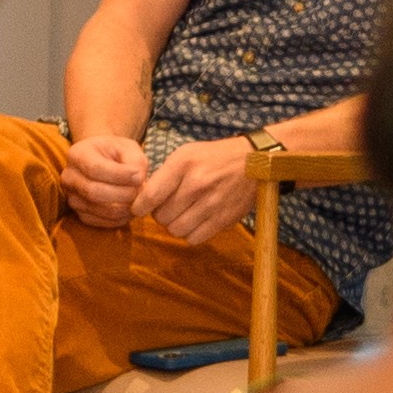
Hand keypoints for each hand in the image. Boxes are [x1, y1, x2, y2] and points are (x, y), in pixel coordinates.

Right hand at [55, 131, 152, 229]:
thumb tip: (138, 180)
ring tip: (137, 198)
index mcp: (77, 154)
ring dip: (124, 207)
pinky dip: (119, 218)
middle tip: (140, 190)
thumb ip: (135, 161)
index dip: (120, 175)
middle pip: (94, 192)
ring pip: (99, 209)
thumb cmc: (118, 153)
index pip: (95, 169)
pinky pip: (100, 222)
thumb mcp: (128, 148)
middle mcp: (69, 177)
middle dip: (122, 194)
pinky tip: (129, 208)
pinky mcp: (79, 214)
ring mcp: (72, 198)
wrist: (105, 163)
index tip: (140, 176)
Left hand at [138, 136, 258, 243]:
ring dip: (174, 225)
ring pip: (176, 230)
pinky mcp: (224, 219)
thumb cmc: (213, 157)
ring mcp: (212, 203)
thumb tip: (142, 199)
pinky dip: (190, 233)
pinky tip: (195, 221)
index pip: (151, 196)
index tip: (139, 208)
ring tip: (181, 214)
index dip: (139, 207)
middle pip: (162, 217)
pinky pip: (194, 239)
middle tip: (167, 206)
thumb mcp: (186, 154)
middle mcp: (197, 184)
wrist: (253, 161)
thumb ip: (163, 175)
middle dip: (159, 214)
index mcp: (184, 164)